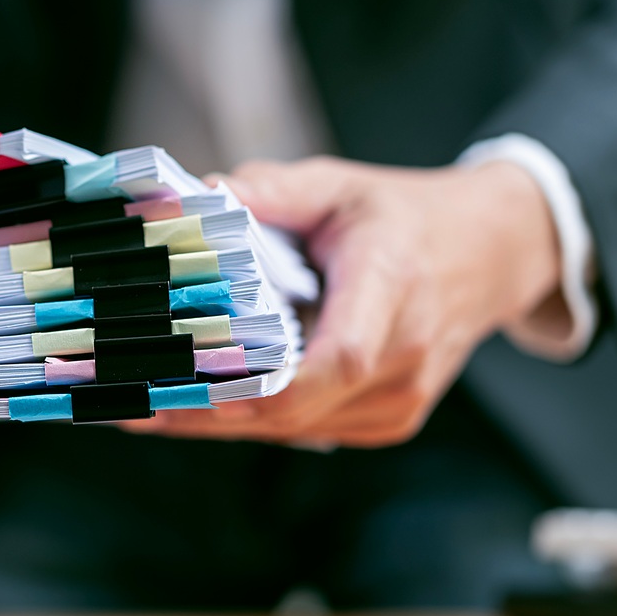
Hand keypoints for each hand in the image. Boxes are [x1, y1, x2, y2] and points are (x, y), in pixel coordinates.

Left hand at [121, 155, 562, 447]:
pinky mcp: (388, 422)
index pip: (340, 358)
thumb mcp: (337, 185)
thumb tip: (195, 196)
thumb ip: (268, 191)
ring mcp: (400, 400)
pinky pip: (305, 431)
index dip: (265, 386)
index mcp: (394, 289)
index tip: (192, 386)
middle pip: (297, 408)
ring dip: (216, 422)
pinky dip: (249, 421)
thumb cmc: (403, 216)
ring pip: (292, 429)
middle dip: (206, 411)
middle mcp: (404, 358)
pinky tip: (191, 406)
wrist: (489, 253)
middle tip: (127, 399)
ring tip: (138, 404)